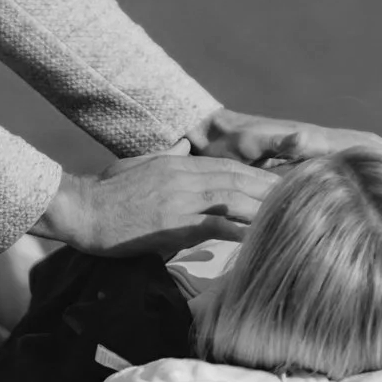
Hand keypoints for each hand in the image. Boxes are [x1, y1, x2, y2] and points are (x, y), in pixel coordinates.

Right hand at [31, 152, 279, 257]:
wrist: (80, 210)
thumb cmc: (105, 192)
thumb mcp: (139, 163)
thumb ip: (166, 154)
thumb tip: (183, 143)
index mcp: (178, 163)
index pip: (229, 167)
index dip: (258, 174)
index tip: (281, 182)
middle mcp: (184, 176)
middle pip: (239, 179)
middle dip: (271, 188)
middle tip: (302, 196)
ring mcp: (180, 198)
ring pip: (233, 198)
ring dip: (263, 206)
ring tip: (292, 215)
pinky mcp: (172, 222)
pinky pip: (215, 224)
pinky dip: (240, 229)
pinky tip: (259, 238)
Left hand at [183, 107, 381, 168]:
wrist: (209, 133)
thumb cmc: (227, 144)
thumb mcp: (248, 144)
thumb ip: (276, 141)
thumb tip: (305, 137)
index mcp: (310, 140)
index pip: (358, 144)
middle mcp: (314, 140)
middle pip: (362, 144)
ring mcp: (307, 148)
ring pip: (352, 150)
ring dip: (378, 157)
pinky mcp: (297, 158)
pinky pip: (336, 160)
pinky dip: (356, 164)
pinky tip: (362, 179)